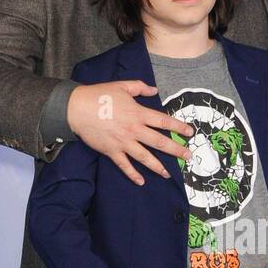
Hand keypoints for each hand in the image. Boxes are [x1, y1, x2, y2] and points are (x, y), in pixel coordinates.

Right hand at [68, 80, 193, 185]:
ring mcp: (123, 143)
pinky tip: (141, 182)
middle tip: (188, 156)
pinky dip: (133, 174)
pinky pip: (125, 166)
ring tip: (168, 174)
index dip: (178, 126)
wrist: (77, 109)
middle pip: (159, 142)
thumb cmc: (100, 95)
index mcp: (138, 113)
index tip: (190, 132)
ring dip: (158, 166)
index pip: (163, 121)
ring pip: (145, 157)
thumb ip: (140, 87)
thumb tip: (155, 90)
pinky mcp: (112, 151)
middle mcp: (134, 130)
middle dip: (176, 150)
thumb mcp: (122, 86)